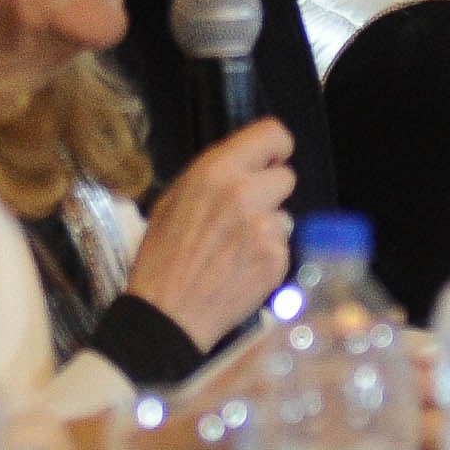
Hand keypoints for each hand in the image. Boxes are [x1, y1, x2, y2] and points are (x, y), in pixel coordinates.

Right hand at [125, 118, 295, 347]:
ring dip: (269, 228)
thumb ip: (213, 176)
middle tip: (246, 214)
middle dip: (270, 193)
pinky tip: (241, 269)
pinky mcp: (277, 259)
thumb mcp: (173, 200)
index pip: (273, 134)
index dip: (275, 149)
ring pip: (285, 215)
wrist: (167, 315)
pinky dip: (268, 257)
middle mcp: (244, 194)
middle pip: (286, 176)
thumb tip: (245, 162)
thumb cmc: (162, 258)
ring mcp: (265, 228)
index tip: (269, 162)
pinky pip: (283, 247)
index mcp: (215, 172)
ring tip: (236, 249)